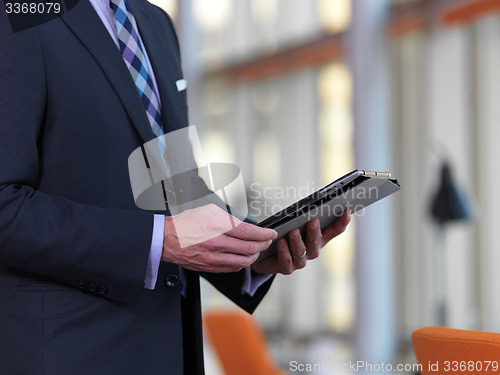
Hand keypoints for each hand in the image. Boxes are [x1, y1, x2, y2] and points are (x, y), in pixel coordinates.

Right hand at [162, 204, 276, 272]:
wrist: (166, 239)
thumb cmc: (185, 224)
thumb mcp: (209, 211)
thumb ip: (229, 219)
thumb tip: (244, 225)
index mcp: (218, 227)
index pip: (249, 233)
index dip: (264, 234)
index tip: (270, 233)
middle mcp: (217, 244)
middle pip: (250, 248)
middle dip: (263, 244)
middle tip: (267, 241)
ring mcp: (214, 258)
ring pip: (244, 261)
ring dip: (254, 255)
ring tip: (257, 249)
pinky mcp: (211, 268)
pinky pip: (233, 268)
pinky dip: (242, 262)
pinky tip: (244, 257)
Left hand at [251, 210, 350, 274]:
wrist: (267, 256)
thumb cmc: (284, 235)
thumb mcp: (295, 224)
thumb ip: (304, 216)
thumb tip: (309, 204)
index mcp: (318, 238)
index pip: (334, 230)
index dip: (342, 222)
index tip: (346, 211)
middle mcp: (312, 250)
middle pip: (317, 242)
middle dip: (315, 232)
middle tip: (313, 221)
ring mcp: (300, 261)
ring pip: (301, 251)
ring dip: (298, 241)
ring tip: (293, 232)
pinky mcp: (287, 268)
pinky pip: (287, 260)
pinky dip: (284, 251)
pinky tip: (281, 242)